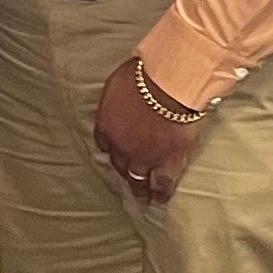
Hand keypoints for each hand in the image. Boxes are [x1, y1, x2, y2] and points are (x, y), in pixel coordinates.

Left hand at [92, 58, 210, 205]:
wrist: (168, 86)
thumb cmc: (146, 74)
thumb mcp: (121, 80)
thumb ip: (120, 94)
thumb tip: (125, 92)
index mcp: (106, 124)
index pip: (104, 141)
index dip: (112, 145)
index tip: (116, 148)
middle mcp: (121, 146)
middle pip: (119, 163)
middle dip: (123, 170)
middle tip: (128, 176)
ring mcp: (143, 157)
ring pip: (138, 179)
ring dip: (140, 188)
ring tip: (143, 196)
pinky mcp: (167, 163)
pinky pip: (162, 185)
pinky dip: (161, 193)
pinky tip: (160, 199)